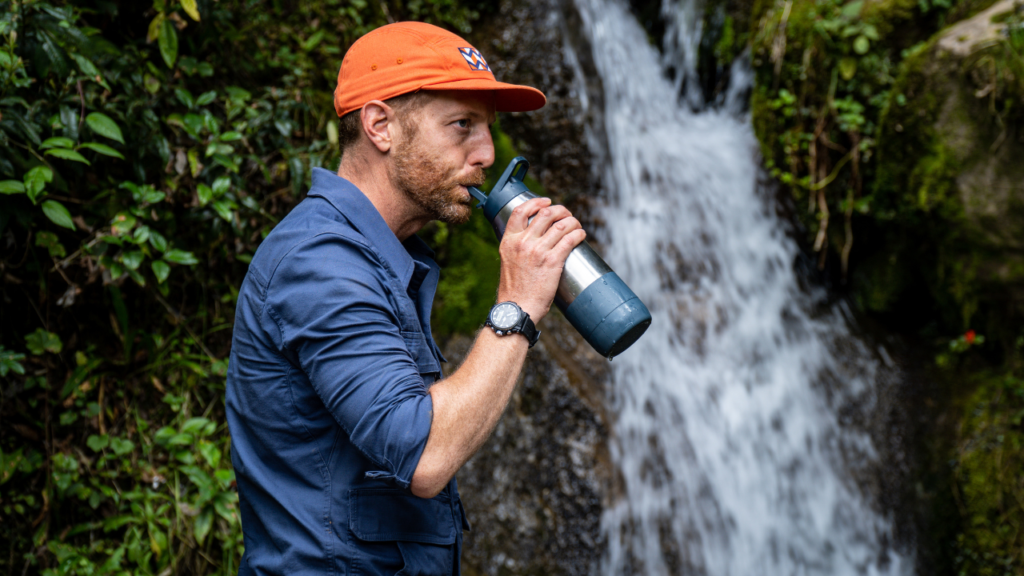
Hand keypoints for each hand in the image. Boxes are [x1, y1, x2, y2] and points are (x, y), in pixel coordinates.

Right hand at [496, 197, 585, 322]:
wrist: (516, 309)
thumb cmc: (514, 291)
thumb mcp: (508, 262)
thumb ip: (518, 248)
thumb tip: (534, 239)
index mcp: (508, 241)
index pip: (521, 211)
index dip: (536, 202)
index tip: (546, 202)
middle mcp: (522, 242)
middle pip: (545, 213)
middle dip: (561, 211)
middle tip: (567, 215)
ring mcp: (537, 251)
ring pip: (561, 225)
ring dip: (573, 222)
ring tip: (577, 226)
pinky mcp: (552, 261)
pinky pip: (570, 240)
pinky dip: (578, 234)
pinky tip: (581, 235)